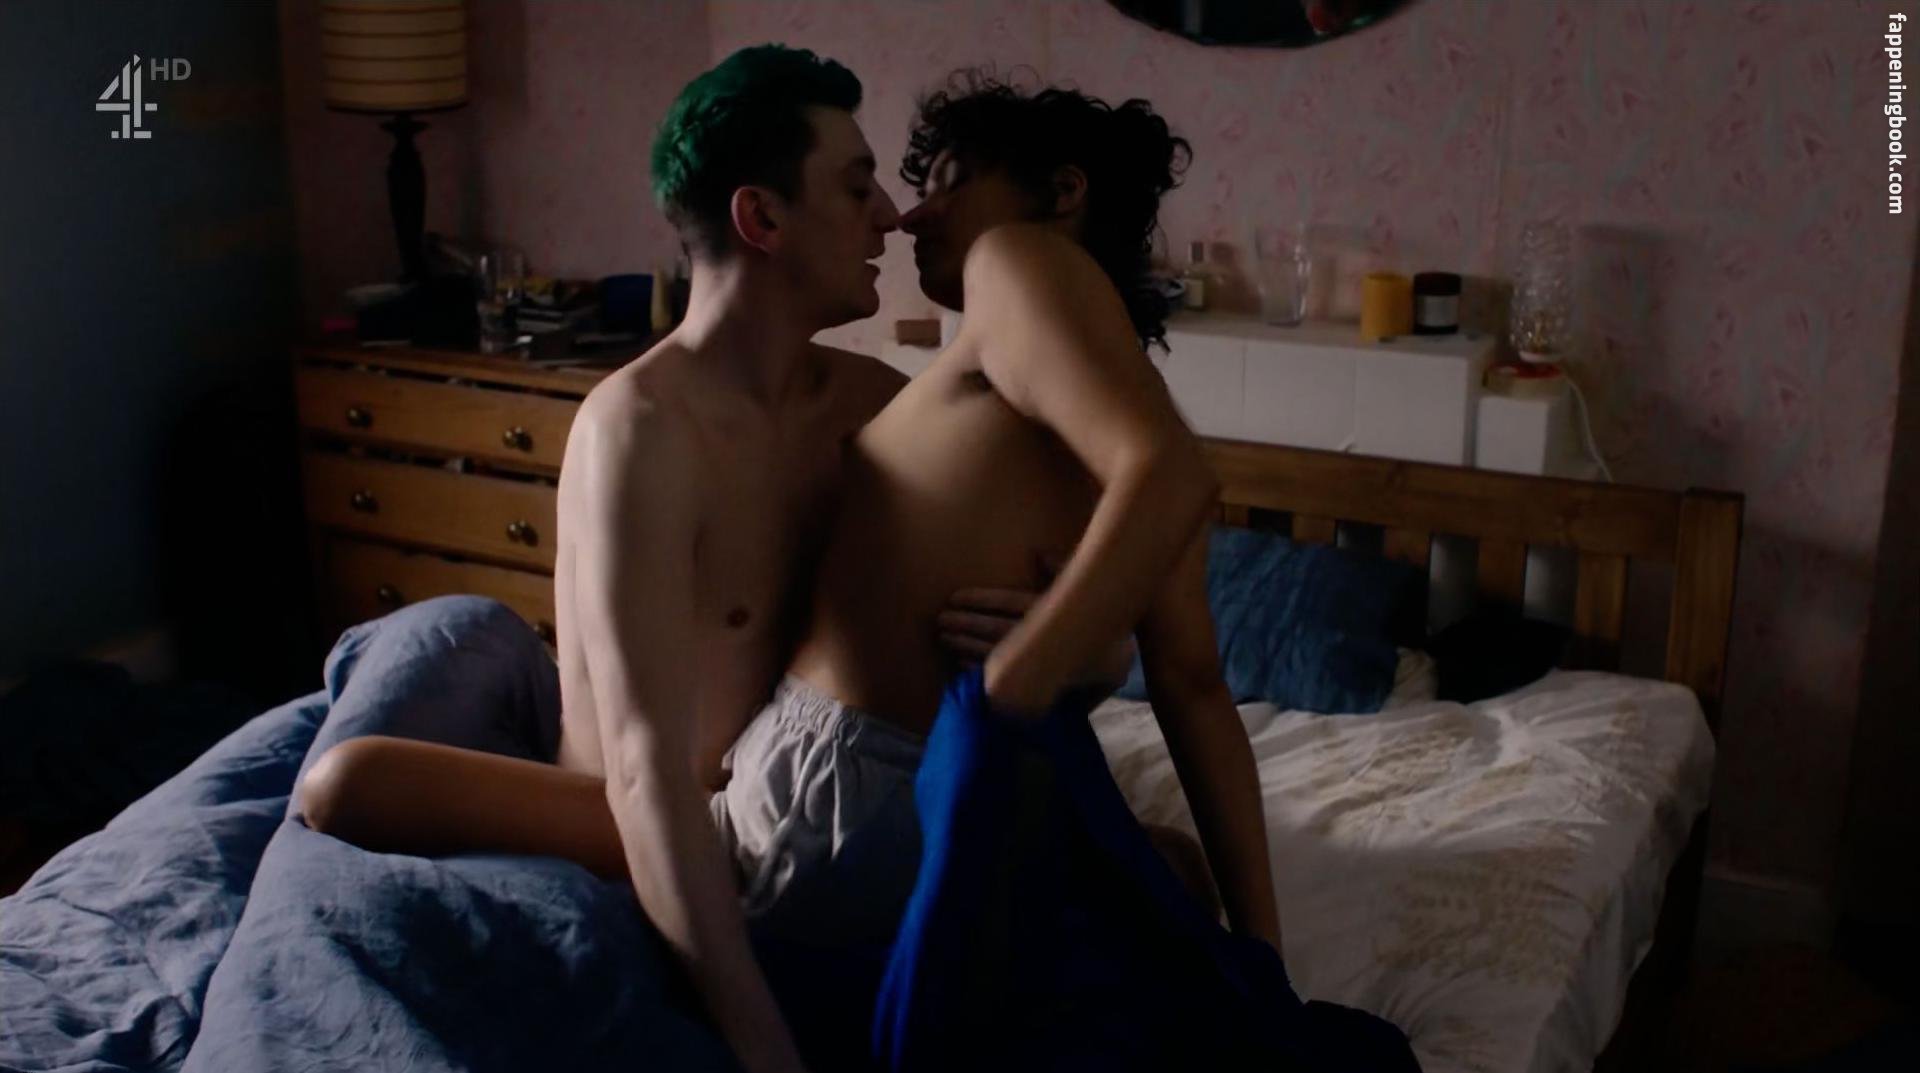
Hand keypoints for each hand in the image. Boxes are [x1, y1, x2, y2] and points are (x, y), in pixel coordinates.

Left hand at [938, 554, 1136, 694]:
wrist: (1118, 666)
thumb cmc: (1098, 622)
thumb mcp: (1084, 591)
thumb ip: (1062, 570)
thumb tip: (1038, 554)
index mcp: (1058, 612)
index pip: (1013, 603)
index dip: (982, 600)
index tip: (956, 597)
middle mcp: (1051, 639)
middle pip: (999, 629)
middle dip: (966, 624)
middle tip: (940, 619)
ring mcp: (1044, 665)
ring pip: (998, 655)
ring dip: (967, 646)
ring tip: (944, 637)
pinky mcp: (1038, 686)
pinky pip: (1005, 680)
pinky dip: (979, 671)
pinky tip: (960, 664)